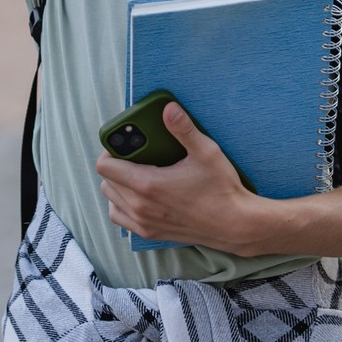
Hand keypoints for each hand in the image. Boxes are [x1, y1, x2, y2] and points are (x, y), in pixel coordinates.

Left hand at [94, 101, 265, 253]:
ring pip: (111, 199)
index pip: (105, 166)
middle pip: (106, 180)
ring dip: (117, 184)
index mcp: (148, 185)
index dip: (110, 150)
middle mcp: (141, 206)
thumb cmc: (222, 189)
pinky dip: (122, 204)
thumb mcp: (206, 153)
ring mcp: (144, 222)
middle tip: (134, 154)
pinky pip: (120, 217)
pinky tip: (138, 194)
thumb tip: (168, 108)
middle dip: (115, 164)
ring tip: (136, 172)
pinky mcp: (150, 233)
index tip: (124, 143)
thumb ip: (183, 129)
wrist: (236, 225)